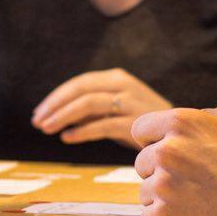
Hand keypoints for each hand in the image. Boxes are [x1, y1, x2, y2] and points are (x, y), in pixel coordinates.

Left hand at [32, 68, 171, 148]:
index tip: (40, 112)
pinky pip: (102, 125)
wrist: (179, 132)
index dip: (56, 97)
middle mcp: (123, 85)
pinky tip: (68, 138)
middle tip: (37, 121)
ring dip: (63, 116)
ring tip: (47, 129)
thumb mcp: (117, 107)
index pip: (79, 83)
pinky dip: (82, 131)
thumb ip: (92, 107)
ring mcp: (130, 103)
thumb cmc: (142, 121)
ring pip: (88, 104)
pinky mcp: (135, 123)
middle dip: (55, 106)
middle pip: (80, 90)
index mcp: (117, 77)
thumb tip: (54, 115)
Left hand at [132, 108, 216, 215]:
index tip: (171, 154)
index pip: (141, 129)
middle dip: (161, 171)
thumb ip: (212, 114)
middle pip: (142, 162)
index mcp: (182, 122)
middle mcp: (166, 150)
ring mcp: (163, 185)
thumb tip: (196, 118)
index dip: (155, 141)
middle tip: (191, 181)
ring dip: (164, 198)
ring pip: (146, 191)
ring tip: (195, 202)